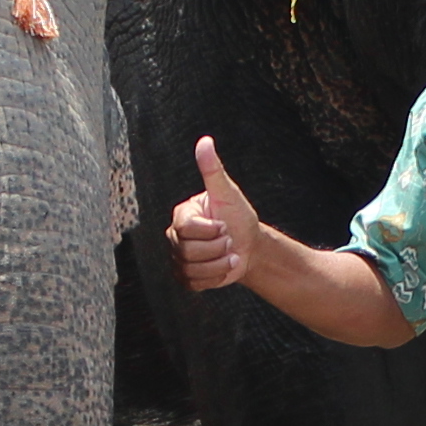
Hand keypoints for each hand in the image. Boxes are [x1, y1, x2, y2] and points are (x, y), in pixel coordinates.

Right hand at [170, 136, 267, 295]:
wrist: (250, 246)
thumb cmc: (238, 217)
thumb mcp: (228, 193)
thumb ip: (212, 169)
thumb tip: (205, 141)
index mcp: (182, 214)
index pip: (187, 228)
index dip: (210, 230)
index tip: (224, 225)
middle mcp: (175, 236)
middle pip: (187, 251)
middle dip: (217, 248)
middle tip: (229, 241)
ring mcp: (178, 258)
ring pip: (190, 269)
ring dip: (218, 264)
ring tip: (228, 254)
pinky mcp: (186, 277)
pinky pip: (193, 283)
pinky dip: (214, 278)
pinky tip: (223, 267)